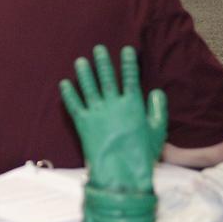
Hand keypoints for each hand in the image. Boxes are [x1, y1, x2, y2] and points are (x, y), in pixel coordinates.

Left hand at [59, 44, 166, 192]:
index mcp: (132, 105)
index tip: (127, 50)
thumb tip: (156, 92)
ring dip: (84, 73)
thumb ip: (158, 110)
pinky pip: (74, 104)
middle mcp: (113, 105)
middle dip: (103, 62)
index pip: (130, 78)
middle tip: (98, 49)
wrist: (121, 173)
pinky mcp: (83, 123)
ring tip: (80, 61)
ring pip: (88, 87)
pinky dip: (69, 94)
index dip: (128, 63)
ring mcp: (97, 113)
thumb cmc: (142, 154)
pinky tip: (64, 83)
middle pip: (106, 78)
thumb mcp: (157, 132)